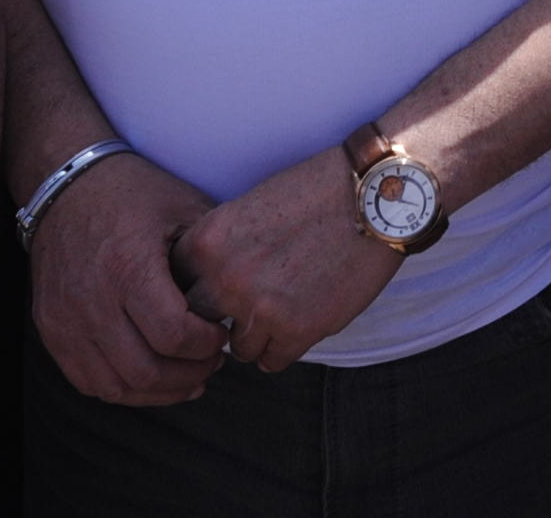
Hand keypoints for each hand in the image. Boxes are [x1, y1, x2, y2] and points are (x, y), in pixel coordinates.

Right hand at [26, 150, 224, 406]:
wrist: (66, 184)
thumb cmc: (134, 193)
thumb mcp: (183, 207)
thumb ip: (209, 256)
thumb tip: (242, 297)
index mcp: (128, 266)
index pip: (173, 334)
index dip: (206, 345)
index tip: (223, 334)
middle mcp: (91, 300)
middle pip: (144, 370)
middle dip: (189, 375)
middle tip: (214, 363)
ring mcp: (65, 319)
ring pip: (114, 386)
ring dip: (158, 392)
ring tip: (189, 378)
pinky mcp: (50, 329)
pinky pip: (87, 380)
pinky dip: (123, 389)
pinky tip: (151, 380)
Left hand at [171, 147, 403, 373]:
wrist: (375, 196)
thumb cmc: (317, 189)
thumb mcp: (251, 204)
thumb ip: (222, 246)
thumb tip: (205, 282)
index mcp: (208, 242)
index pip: (175, 284)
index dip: (195, 287)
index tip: (211, 288)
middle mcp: (225, 278)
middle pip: (197, 321)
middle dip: (217, 317)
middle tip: (240, 309)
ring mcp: (260, 309)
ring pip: (237, 347)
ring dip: (254, 335)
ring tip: (280, 312)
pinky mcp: (297, 331)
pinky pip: (271, 361)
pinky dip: (282, 348)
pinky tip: (297, 325)